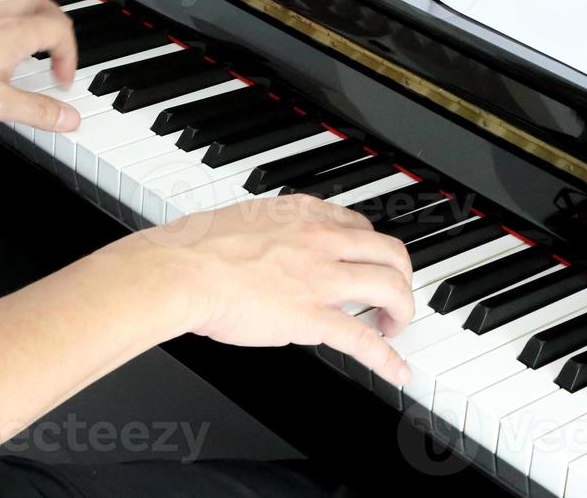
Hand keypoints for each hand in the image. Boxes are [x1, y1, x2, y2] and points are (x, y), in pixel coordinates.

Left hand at [0, 0, 80, 129]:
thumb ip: (36, 111)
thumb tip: (69, 118)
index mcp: (15, 34)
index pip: (59, 30)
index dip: (70, 55)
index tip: (61, 80)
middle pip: (40, 3)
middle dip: (57, 24)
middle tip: (58, 48)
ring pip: (13, 4)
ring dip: (30, 20)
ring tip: (29, 45)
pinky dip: (0, 24)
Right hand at [138, 194, 415, 385]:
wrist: (183, 270)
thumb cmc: (198, 248)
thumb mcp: (246, 220)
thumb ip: (272, 232)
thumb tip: (272, 247)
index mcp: (304, 214)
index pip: (358, 225)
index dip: (368, 248)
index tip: (366, 262)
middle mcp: (322, 240)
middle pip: (389, 251)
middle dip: (400, 276)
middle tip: (391, 295)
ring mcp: (322, 278)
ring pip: (391, 287)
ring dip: (402, 310)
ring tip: (394, 325)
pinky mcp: (314, 317)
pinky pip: (365, 339)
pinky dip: (388, 358)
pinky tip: (398, 371)